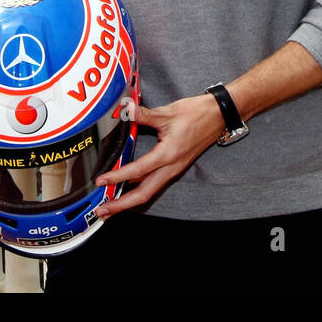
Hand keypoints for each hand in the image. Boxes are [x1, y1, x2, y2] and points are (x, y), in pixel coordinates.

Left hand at [93, 94, 223, 216]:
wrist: (219, 115)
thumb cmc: (198, 114)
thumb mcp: (168, 113)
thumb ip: (144, 114)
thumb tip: (127, 110)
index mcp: (168, 154)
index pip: (138, 170)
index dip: (117, 177)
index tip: (102, 181)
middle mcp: (171, 166)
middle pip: (144, 194)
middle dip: (122, 205)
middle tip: (102, 211)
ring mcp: (174, 169)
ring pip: (150, 191)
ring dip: (130, 201)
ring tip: (112, 207)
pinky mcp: (176, 167)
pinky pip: (156, 185)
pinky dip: (140, 192)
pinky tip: (130, 191)